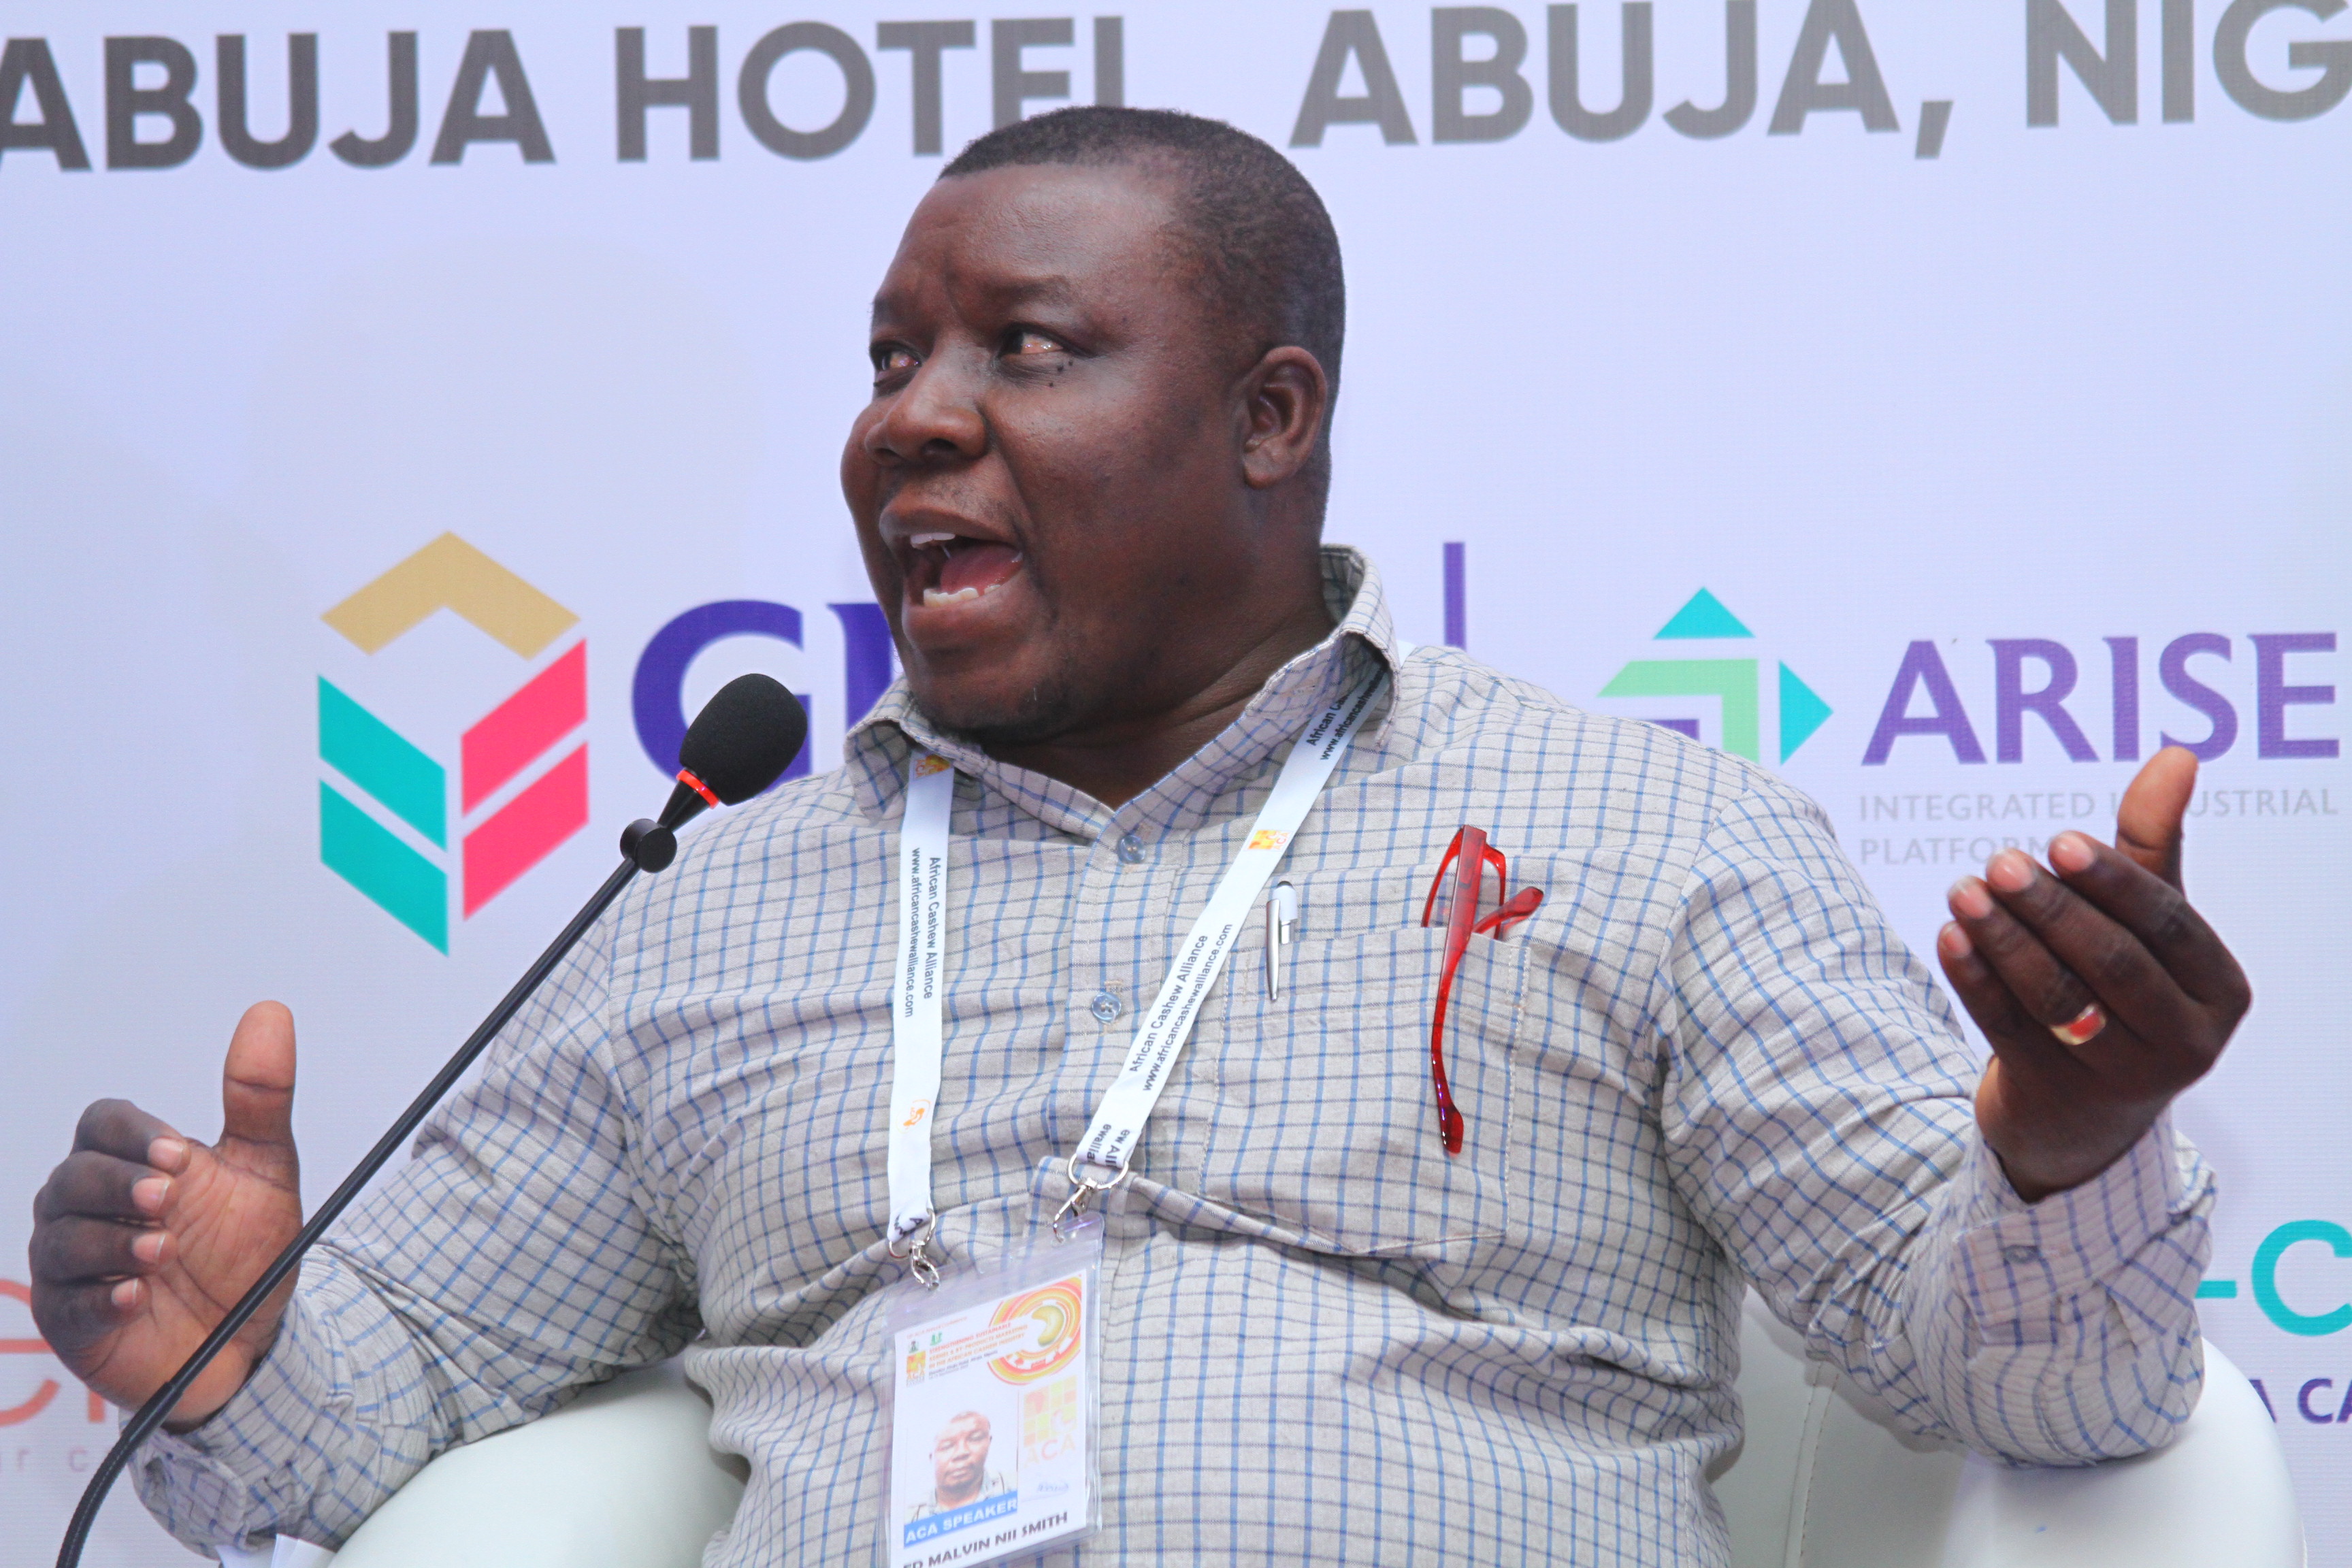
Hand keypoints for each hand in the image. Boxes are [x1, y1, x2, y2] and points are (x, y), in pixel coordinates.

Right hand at [29, 1002, 303, 1428]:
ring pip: (61, 1238)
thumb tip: (270, 1013)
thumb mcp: (266, 1171)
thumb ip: (261, 1098)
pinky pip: (64, 1303)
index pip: (102, 1124)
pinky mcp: (70, 1320)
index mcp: (132, 1164)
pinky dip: (99, 1297)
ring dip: (112, 1242)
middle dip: (118, 1184)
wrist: (254, 1336)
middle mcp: (91, 1208)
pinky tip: (134, 1297)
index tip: (178, 1153)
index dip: (132, 1134)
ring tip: (163, 1252)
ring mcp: (74, 1265)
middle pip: (73, 1176)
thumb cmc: (245, 1250)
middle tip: (168, 1199)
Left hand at [1936, 748, 2249, 1202]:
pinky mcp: (2056, 1097)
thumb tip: (2175, 755)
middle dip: (2052, 910)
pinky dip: (1976, 981)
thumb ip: (2152, 843)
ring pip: (2058, 999)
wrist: (2085, 1110)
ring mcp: (2121, 1079)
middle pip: (2112, 964)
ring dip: (2005, 941)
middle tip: (1999, 862)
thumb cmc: (2123, 988)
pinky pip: (2009, 1030)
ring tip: (1961, 890)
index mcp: (2217, 990)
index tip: (2057, 840)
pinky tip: (1949, 937)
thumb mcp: (2146, 922)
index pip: (2166, 926)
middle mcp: (2183, 1041)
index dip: (2113, 881)